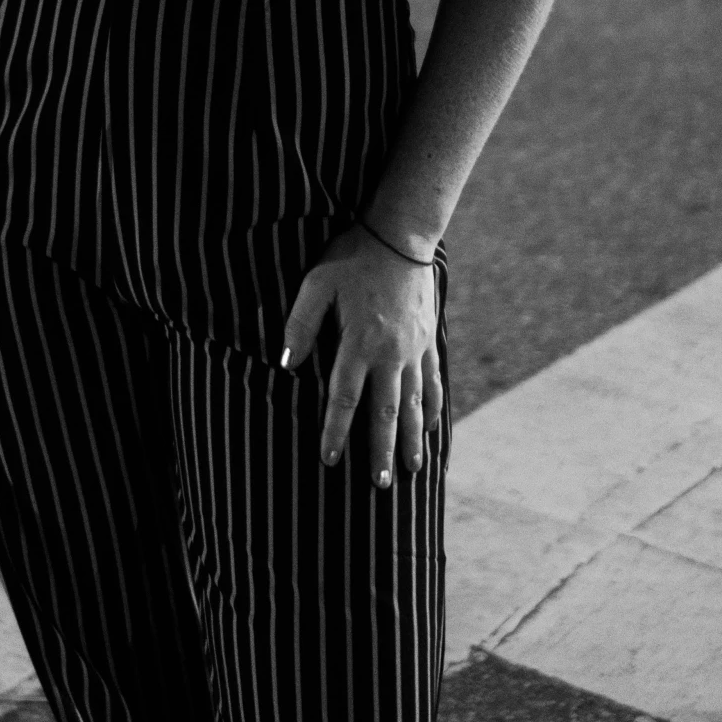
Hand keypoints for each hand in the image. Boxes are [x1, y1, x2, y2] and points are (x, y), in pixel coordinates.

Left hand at [280, 224, 442, 487]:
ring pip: (414, 403)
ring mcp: (414, 349)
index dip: (335, 431)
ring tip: (411, 470)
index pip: (344, 398)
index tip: (330, 461)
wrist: (401, 236)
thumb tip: (286, 364)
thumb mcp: (316, 283)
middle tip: (380, 485)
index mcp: (359, 343)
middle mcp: (390, 353)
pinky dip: (435, 408)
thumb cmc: (352, 258)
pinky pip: (434, 381)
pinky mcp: (429, 340)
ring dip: (411, 439)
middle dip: (380, 451)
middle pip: (384, 412)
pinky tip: (433, 429)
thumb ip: (300, 324)